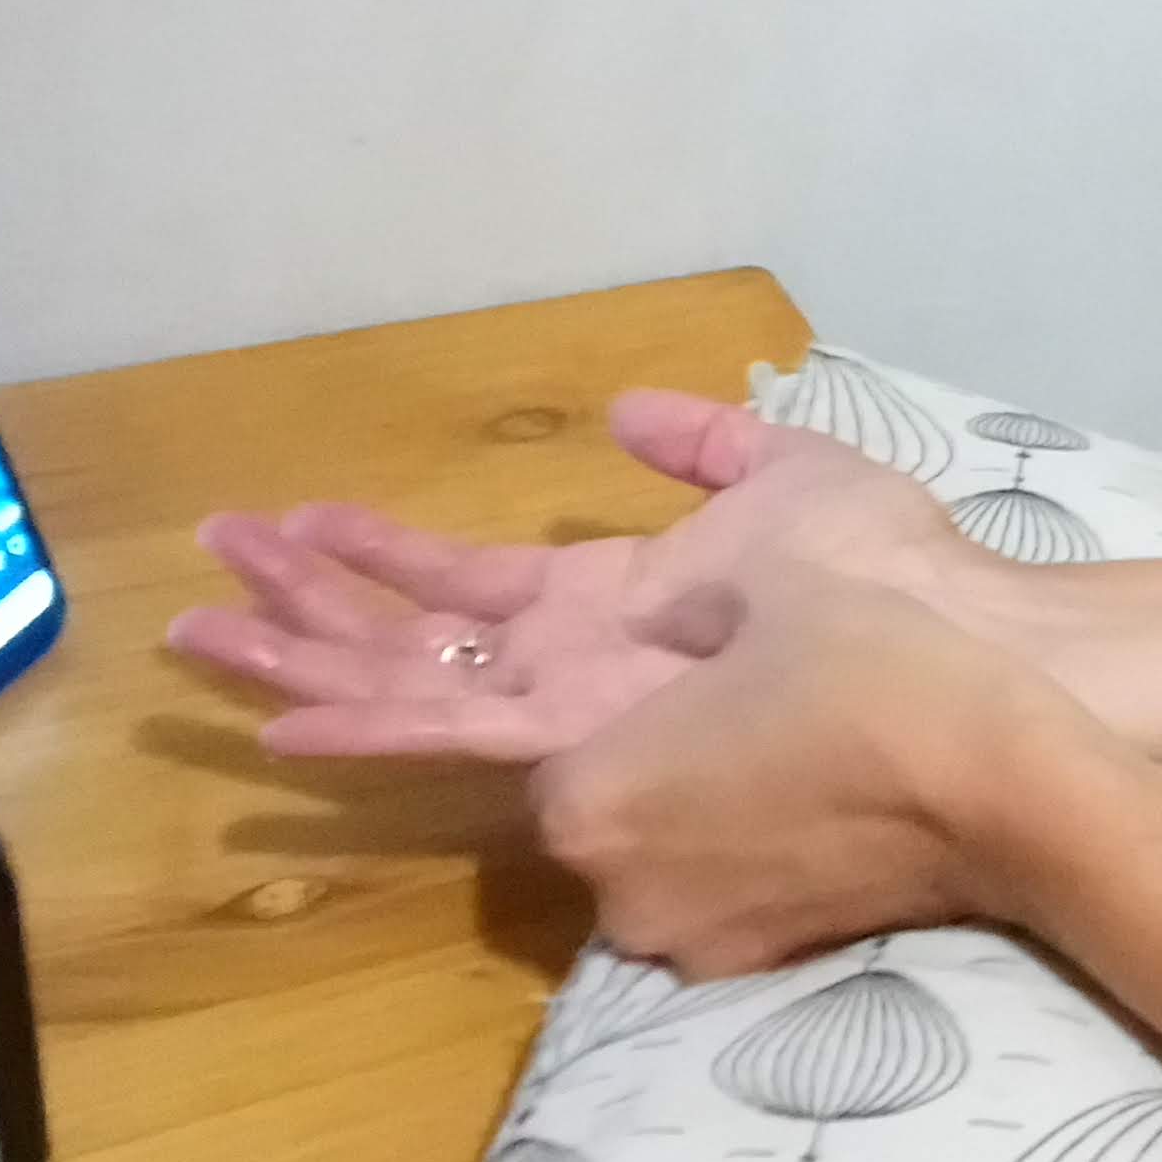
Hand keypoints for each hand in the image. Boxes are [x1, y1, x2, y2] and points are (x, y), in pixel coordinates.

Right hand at [162, 388, 999, 758]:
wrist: (963, 656)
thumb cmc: (899, 579)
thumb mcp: (790, 481)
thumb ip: (706, 448)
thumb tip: (637, 414)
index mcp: (617, 609)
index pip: (469, 585)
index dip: (379, 556)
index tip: (292, 522)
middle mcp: (580, 674)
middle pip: (414, 643)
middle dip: (304, 609)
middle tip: (198, 582)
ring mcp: (579, 714)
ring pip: (410, 685)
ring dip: (301, 654)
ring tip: (200, 629)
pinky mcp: (591, 748)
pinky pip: (455, 734)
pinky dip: (365, 716)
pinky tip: (285, 711)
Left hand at [515, 562, 1131, 974]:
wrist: (1010, 791)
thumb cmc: (872, 672)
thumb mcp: (772, 588)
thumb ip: (694, 600)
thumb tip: (686, 610)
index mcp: (589, 797)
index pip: (540, 748)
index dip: (600, 702)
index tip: (656, 674)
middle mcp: (619, 890)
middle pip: (601, 820)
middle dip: (644, 770)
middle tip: (712, 712)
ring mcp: (693, 943)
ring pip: (663, 867)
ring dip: (694, 820)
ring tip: (768, 760)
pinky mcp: (763, 970)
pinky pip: (726, 903)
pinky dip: (749, 862)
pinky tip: (810, 809)